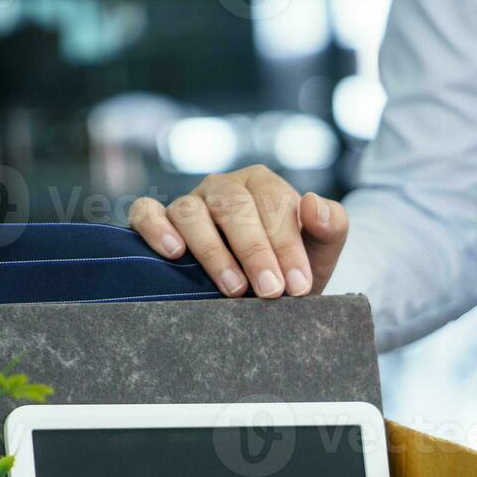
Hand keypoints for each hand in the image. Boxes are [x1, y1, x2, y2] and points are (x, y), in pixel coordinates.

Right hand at [129, 165, 347, 298]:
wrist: (262, 291)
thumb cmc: (290, 268)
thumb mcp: (320, 252)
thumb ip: (330, 226)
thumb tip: (313, 203)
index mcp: (263, 185)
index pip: (274, 205)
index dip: (287, 246)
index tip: (298, 285)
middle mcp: (224, 188)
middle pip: (234, 207)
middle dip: (255, 252)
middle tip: (271, 291)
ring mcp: (189, 202)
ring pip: (191, 212)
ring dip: (213, 251)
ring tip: (234, 288)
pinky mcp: (158, 218)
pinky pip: (146, 213)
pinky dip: (155, 227)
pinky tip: (173, 252)